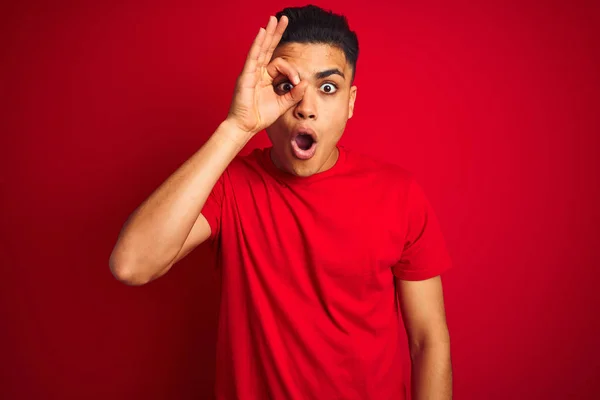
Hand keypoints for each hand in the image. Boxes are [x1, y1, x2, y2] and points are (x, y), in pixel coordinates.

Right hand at [226, 16, 307, 135]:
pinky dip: (258, 44)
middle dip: (276, 33)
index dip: (292, 71)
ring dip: (268, 33)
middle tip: (283, 19)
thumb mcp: (282, 104)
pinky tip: (262, 32)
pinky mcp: (246, 75)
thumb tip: (306, 83)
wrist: (245, 127)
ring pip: (261, 48)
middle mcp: (258, 72)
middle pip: (269, 48)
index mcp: (266, 78)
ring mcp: (251, 72)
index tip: (297, 82)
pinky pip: (253, 56)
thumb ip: (294, 94)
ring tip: (274, 19)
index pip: (281, 65)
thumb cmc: (260, 117)